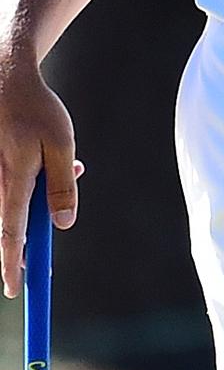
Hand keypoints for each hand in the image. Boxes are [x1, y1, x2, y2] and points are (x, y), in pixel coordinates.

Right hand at [0, 66, 77, 299]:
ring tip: (71, 166)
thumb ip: (61, 185)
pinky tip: (62, 161)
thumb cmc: (37, 110)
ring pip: (18, 205)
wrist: (6, 79)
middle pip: (12, 226)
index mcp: (13, 182)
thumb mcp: (61, 145)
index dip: (13, 265)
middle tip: (47, 255)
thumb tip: (62, 224)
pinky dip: (38, 183)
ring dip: (43, 200)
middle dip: (32, 241)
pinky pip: (15, 188)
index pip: (11, 236)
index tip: (16, 289)